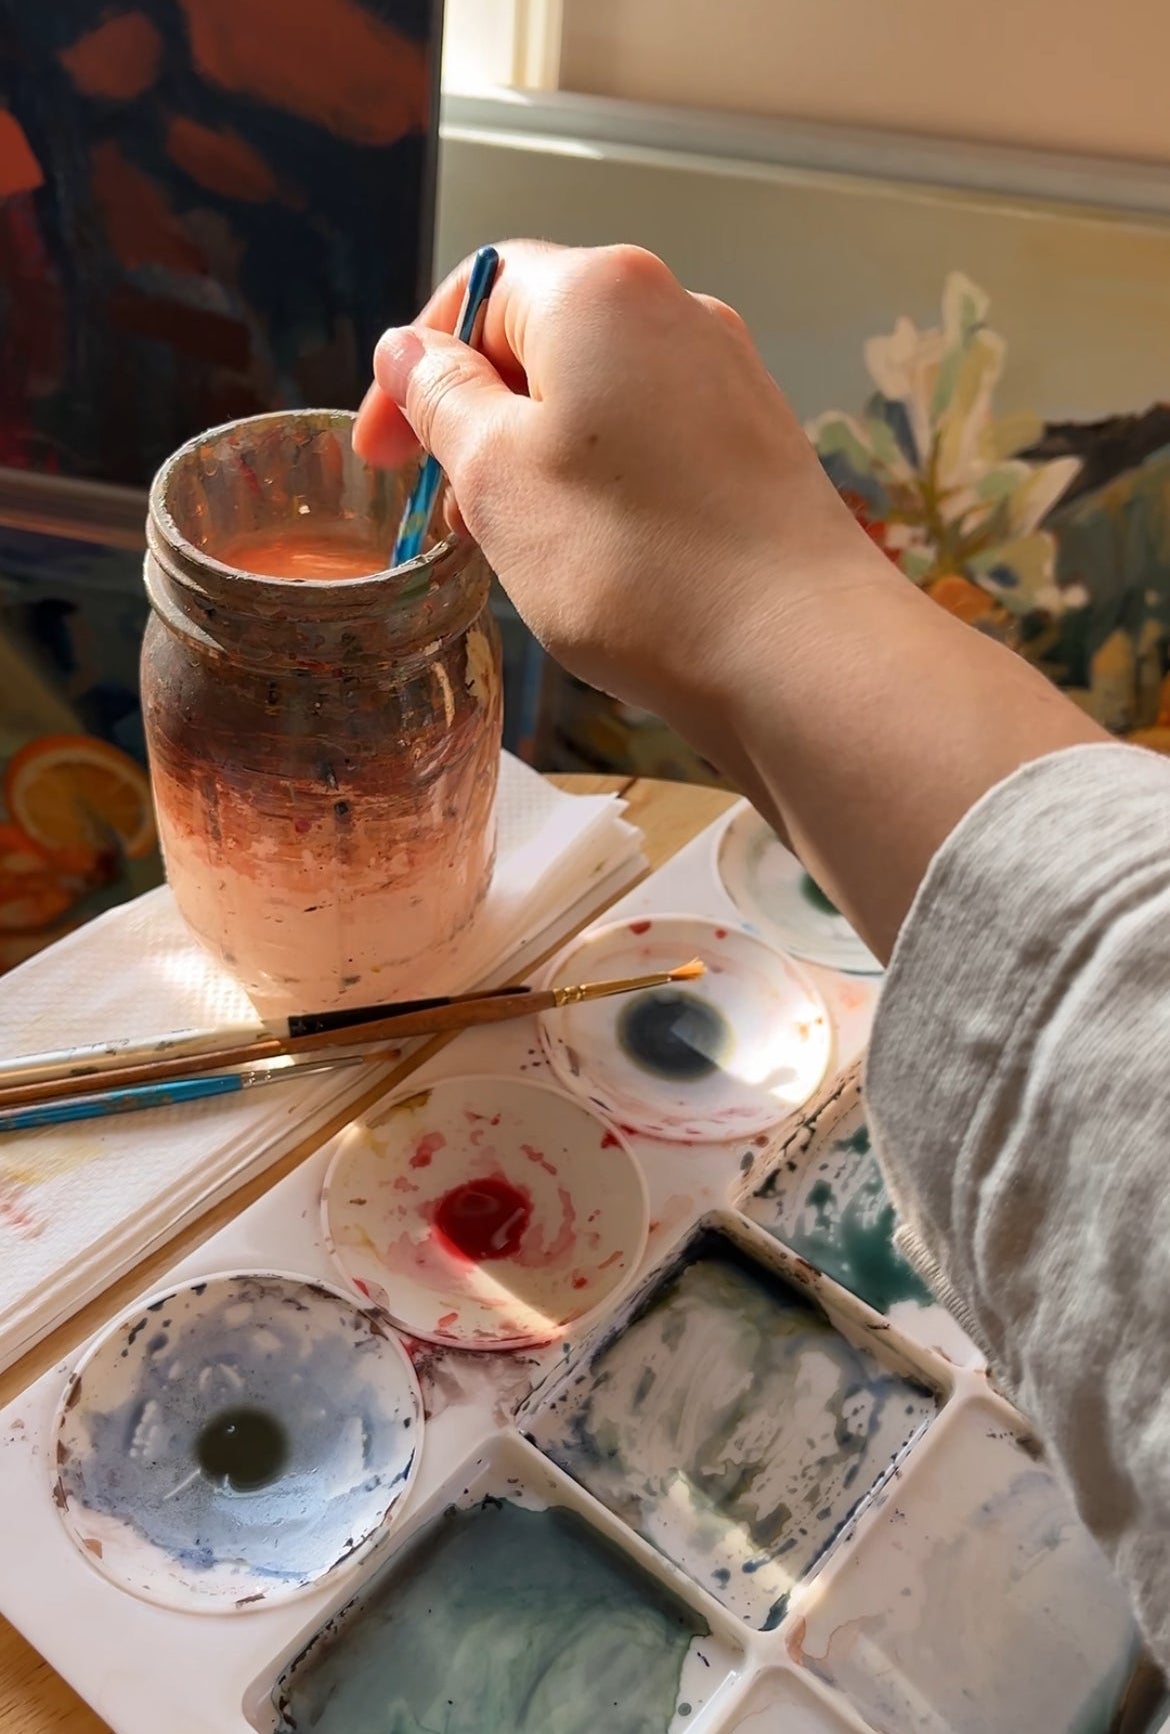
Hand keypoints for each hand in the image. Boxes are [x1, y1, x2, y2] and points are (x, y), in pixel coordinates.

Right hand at [355, 240, 881, 754]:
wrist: (796, 651)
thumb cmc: (631, 560)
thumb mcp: (498, 476)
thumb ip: (441, 399)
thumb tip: (408, 351)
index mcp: (600, 292)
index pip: (478, 290)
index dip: (415, 368)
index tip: (383, 458)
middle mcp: (676, 311)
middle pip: (542, 342)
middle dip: (479, 419)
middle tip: (453, 516)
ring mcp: (728, 378)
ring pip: (598, 399)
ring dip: (539, 461)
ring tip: (521, 549)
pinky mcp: (759, 445)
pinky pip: (653, 441)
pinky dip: (604, 484)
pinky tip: (598, 558)